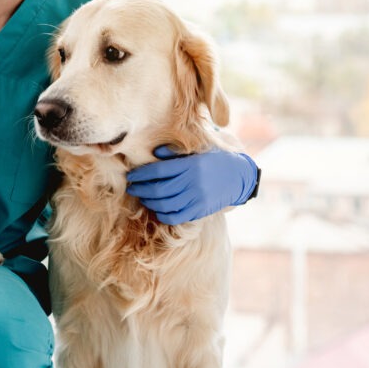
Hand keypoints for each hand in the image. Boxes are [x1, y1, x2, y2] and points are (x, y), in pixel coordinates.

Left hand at [125, 147, 258, 224]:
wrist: (237, 176)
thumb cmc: (212, 159)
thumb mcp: (196, 150)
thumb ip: (174, 152)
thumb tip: (154, 153)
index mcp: (190, 165)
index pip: (158, 171)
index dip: (141, 174)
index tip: (131, 176)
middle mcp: (193, 182)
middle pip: (159, 189)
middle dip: (141, 189)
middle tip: (132, 188)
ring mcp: (197, 198)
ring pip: (166, 204)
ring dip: (149, 202)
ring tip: (142, 197)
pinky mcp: (200, 211)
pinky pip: (177, 217)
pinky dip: (163, 215)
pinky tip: (156, 209)